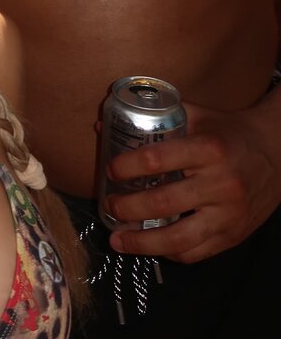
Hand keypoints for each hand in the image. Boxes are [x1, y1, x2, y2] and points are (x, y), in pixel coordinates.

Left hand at [104, 100, 279, 262]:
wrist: (276, 153)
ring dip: (141, 242)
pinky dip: (169, 252)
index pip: (157, 159)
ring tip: (117, 238)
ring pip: (178, 238)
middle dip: (127, 208)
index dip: (128, 166)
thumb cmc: (227, 132)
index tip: (110, 170)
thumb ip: (154, 117)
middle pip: (163, 203)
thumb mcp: (196, 115)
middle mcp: (220, 183)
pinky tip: (150, 246)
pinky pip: (196, 252)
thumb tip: (103, 123)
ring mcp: (228, 214)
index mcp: (208, 148)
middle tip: (108, 204)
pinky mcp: (234, 235)